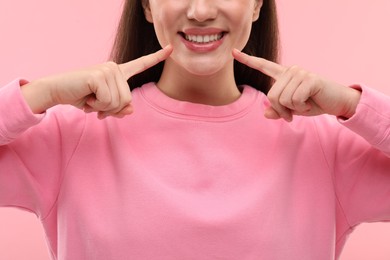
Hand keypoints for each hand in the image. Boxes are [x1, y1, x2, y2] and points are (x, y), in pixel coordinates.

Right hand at [22, 45, 172, 118]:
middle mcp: (114, 68)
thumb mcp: (104, 106)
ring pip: (119, 102)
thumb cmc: (82, 97)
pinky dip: (96, 105)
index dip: (157, 57)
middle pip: (128, 99)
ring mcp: (107, 70)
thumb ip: (120, 108)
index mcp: (118, 72)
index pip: (141, 64)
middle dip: (111, 108)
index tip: (171, 48)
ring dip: (102, 107)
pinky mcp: (99, 75)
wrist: (57, 91)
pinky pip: (108, 101)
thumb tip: (131, 109)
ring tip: (90, 99)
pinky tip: (86, 98)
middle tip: (95, 103)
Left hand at [232, 49, 360, 121]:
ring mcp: (300, 73)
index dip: (247, 60)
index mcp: (284, 75)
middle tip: (293, 113)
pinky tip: (311, 102)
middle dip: (281, 110)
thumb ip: (278, 110)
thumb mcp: (292, 110)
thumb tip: (265, 113)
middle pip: (271, 96)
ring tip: (305, 104)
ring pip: (282, 99)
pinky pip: (295, 100)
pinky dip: (302, 107)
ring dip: (293, 109)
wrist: (337, 103)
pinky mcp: (310, 79)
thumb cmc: (313, 103)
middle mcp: (290, 71)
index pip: (263, 65)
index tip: (233, 52)